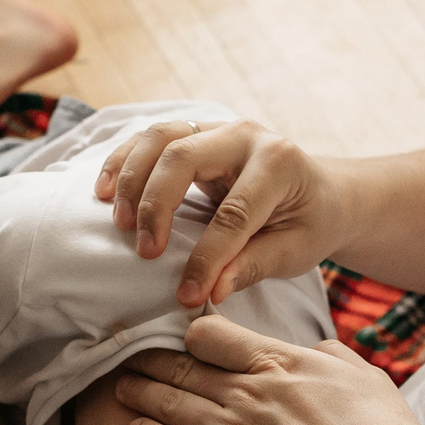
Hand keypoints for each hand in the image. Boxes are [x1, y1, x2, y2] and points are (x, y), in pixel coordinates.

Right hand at [94, 120, 348, 307]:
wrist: (321, 192)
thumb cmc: (309, 224)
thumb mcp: (295, 250)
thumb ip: (253, 266)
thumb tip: (211, 291)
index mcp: (279, 163)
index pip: (233, 212)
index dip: (207, 257)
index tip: (188, 295)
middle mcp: (245, 135)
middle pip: (182, 157)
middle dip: (156, 206)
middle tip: (145, 252)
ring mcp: (217, 128)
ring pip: (159, 137)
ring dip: (131, 179)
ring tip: (117, 223)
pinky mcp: (195, 133)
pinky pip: (149, 137)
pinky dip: (122, 161)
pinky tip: (103, 192)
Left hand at [114, 315, 424, 424]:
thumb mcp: (365, 378)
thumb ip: (332, 356)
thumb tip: (315, 348)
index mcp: (281, 362)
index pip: (213, 335)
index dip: (193, 336)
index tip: (183, 341)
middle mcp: (250, 391)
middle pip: (184, 368)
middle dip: (152, 361)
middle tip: (128, 356)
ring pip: (171, 403)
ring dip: (140, 393)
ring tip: (120, 387)